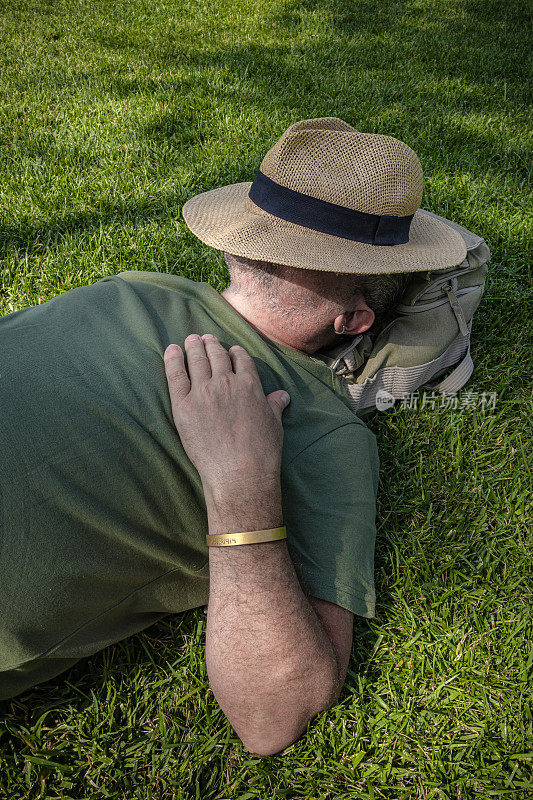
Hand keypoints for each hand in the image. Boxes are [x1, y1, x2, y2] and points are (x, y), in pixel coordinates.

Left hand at [163, 334, 289, 498]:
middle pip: (217, 355)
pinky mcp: (183, 406)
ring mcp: (203, 392)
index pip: (240, 358)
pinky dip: (172, 359)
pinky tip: (171, 350)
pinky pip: (175, 375)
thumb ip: (274, 405)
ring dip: (194, 347)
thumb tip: (282, 396)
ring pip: (197, 360)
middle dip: (212, 345)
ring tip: (191, 340)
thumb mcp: (274, 424)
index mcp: (249, 384)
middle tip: (206, 339)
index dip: (234, 352)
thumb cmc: (261, 452)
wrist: (239, 473)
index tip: (230, 350)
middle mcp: (226, 382)